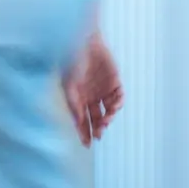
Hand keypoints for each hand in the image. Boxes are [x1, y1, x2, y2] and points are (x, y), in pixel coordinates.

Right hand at [61, 31, 123, 145]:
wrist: (83, 43)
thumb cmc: (72, 64)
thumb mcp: (69, 88)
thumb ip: (75, 106)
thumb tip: (81, 123)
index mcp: (78, 99)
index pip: (82, 121)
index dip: (84, 133)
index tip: (88, 145)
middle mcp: (90, 96)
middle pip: (97, 118)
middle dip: (98, 127)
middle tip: (99, 134)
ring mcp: (103, 89)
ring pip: (109, 110)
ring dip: (109, 117)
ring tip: (107, 120)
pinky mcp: (114, 81)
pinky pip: (119, 97)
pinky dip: (118, 104)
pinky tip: (114, 107)